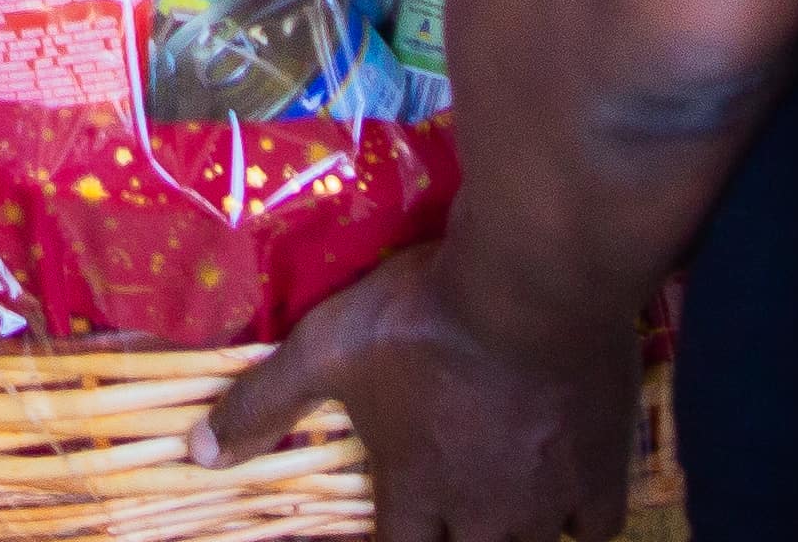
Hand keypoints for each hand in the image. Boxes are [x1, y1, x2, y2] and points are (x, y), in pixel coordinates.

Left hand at [201, 248, 637, 541]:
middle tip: (448, 506)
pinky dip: (578, 523)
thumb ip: (264, 401)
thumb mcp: (326, 348)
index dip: (395, 540)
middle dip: (454, 537)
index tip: (396, 520)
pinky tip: (568, 500)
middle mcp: (480, 512)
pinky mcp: (602, 473)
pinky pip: (595, 530)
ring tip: (500, 502)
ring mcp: (545, 500)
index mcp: (415, 491)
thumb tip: (196, 453)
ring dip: (512, 532)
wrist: (532, 281)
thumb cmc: (424, 315)